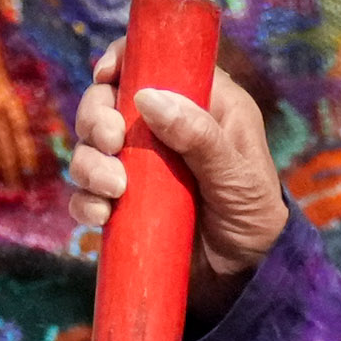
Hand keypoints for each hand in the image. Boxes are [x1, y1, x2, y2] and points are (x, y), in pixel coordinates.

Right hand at [69, 40, 296, 318]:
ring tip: (113, 187)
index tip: (107, 76)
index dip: (121, 61)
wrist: (246, 280)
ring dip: (89, 162)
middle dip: (97, 117)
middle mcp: (163, 128)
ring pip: (90, 147)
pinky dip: (85, 201)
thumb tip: (149, 99)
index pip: (152, 62)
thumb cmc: (255, 216)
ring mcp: (139, 166)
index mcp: (199, 103)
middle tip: (111, 141)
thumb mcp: (239, 175)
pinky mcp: (122, 204)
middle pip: (107, 102)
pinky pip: (87, 194)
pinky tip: (101, 214)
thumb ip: (201, 136)